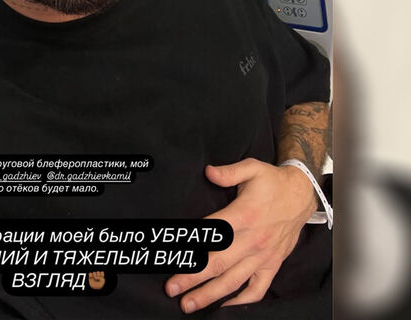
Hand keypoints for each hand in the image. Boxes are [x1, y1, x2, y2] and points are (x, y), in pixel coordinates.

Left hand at [165, 158, 315, 312]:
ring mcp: (263, 256)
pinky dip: (241, 301)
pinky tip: (224, 307)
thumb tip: (208, 172)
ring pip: (233, 281)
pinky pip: (257, 289)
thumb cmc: (273, 181)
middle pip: (217, 263)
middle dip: (192, 277)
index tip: (174, 254)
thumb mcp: (252, 167)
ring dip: (209, 295)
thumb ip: (229, 172)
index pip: (211, 233)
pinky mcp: (272, 264)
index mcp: (244, 215)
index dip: (191, 243)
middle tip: (171, 288)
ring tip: (189, 304)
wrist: (302, 194)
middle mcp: (252, 240)